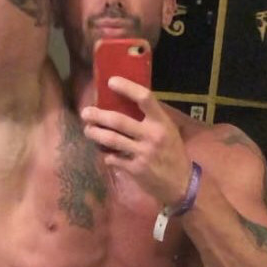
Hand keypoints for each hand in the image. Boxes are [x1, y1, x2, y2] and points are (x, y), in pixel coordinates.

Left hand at [80, 76, 190, 207]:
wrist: (181, 184)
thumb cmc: (173, 154)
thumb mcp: (169, 131)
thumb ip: (152, 119)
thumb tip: (128, 103)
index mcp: (162, 122)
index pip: (144, 98)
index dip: (127, 87)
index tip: (111, 82)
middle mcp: (152, 135)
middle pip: (119, 120)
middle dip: (98, 116)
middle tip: (86, 112)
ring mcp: (142, 153)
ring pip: (112, 139)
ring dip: (95, 133)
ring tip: (87, 130)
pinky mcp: (135, 169)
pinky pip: (113, 158)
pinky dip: (106, 155)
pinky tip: (104, 152)